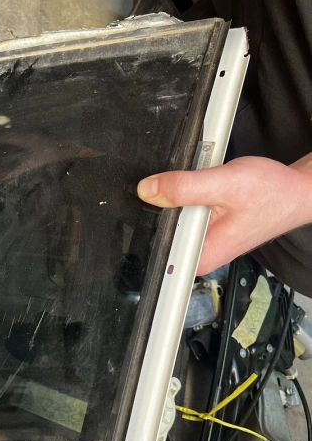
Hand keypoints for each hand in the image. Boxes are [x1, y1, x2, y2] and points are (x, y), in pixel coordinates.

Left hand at [137, 154, 311, 275]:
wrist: (295, 190)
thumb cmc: (272, 192)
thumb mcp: (224, 183)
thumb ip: (184, 187)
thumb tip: (148, 190)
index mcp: (201, 256)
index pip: (156, 251)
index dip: (148, 224)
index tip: (145, 207)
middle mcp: (200, 257)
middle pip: (159, 234)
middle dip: (164, 207)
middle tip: (187, 189)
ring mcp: (202, 245)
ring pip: (170, 223)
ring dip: (177, 200)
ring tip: (200, 189)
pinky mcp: (205, 233)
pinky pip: (182, 218)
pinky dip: (186, 199)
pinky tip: (201, 191)